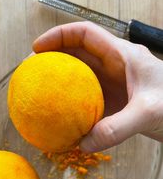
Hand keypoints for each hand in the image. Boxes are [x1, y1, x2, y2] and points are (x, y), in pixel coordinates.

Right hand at [33, 21, 162, 151]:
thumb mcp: (148, 113)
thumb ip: (117, 128)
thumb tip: (83, 144)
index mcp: (122, 56)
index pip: (85, 34)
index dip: (59, 36)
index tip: (37, 48)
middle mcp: (114, 67)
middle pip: (76, 53)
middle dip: (52, 57)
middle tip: (31, 72)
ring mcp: (111, 84)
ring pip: (79, 75)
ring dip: (58, 80)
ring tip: (39, 91)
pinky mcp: (112, 101)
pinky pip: (85, 97)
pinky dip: (70, 103)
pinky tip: (60, 115)